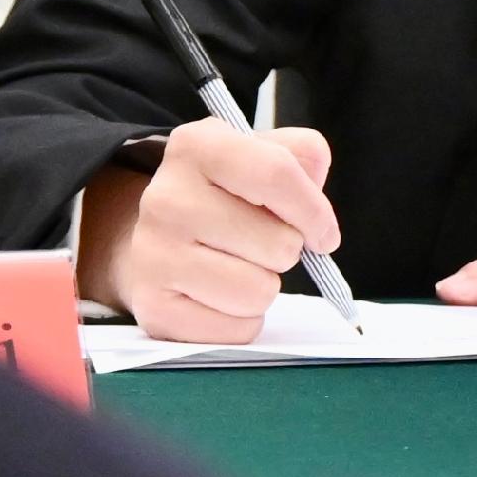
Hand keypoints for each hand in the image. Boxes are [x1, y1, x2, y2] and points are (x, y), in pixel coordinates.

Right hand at [79, 119, 338, 343]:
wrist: (155, 240)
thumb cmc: (223, 197)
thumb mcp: (258, 155)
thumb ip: (300, 154)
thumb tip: (315, 177)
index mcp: (196, 147)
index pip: (276, 173)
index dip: (315, 210)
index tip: (324, 232)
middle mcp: (165, 198)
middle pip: (279, 242)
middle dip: (286, 248)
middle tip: (259, 243)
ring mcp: (153, 255)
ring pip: (261, 291)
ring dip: (265, 285)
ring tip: (238, 267)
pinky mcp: (155, 309)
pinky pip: (240, 328)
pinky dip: (244, 319)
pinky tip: (220, 295)